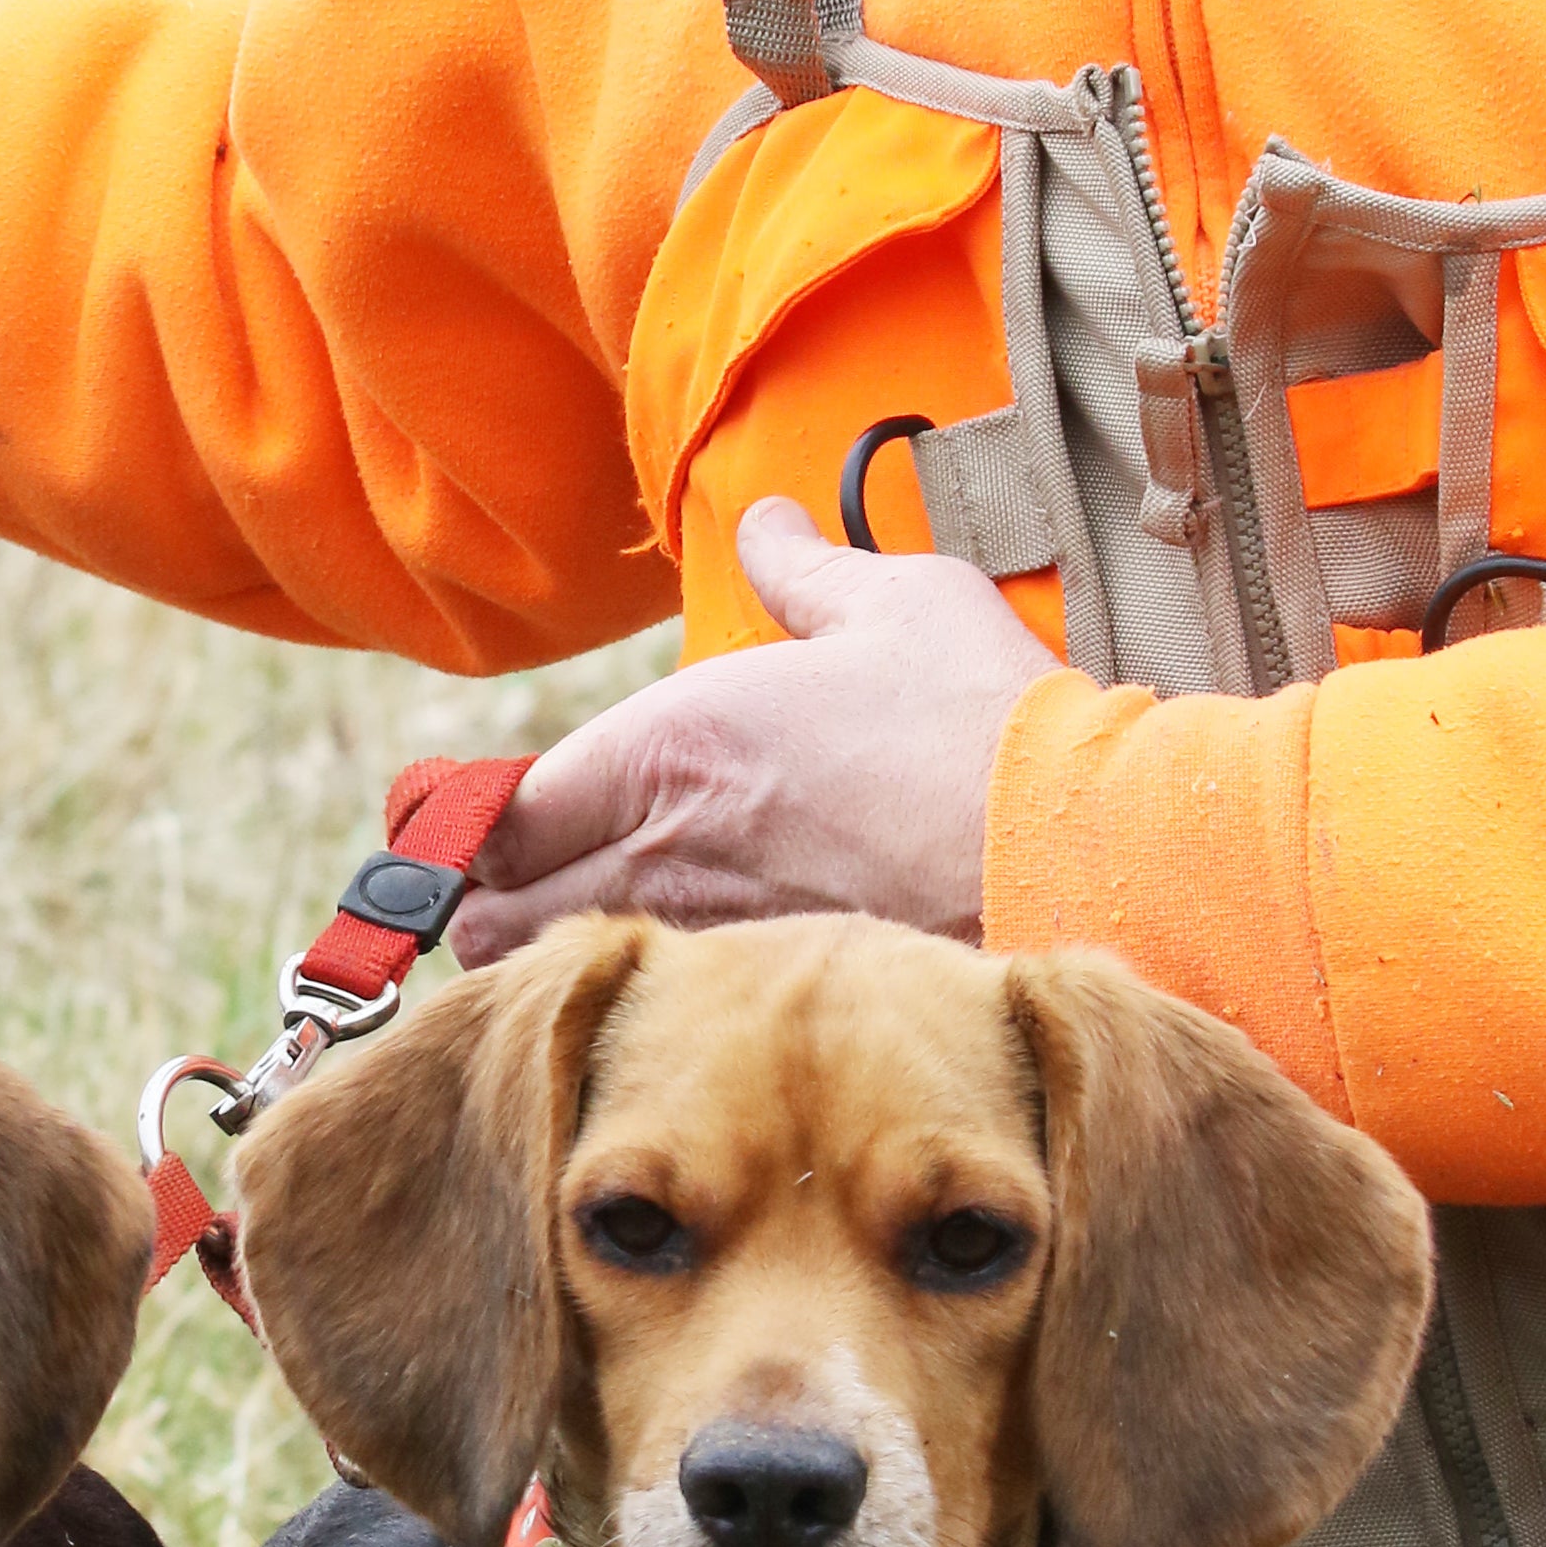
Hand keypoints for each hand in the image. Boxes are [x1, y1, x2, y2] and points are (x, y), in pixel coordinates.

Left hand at [454, 497, 1058, 960]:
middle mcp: (662, 851)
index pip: (500, 816)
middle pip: (501, 917)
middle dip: (496, 909)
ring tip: (588, 944)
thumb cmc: (978, 719)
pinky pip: (653, 1020)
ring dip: (557, 966)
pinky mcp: (763, 1002)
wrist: (1071, 846)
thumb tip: (770, 526)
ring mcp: (708, 939)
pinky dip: (638, 1015)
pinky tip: (673, 993)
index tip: (480, 832)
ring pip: (567, 980)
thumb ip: (804, 569)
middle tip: (527, 895)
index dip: (474, 829)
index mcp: (667, 748)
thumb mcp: (892, 604)